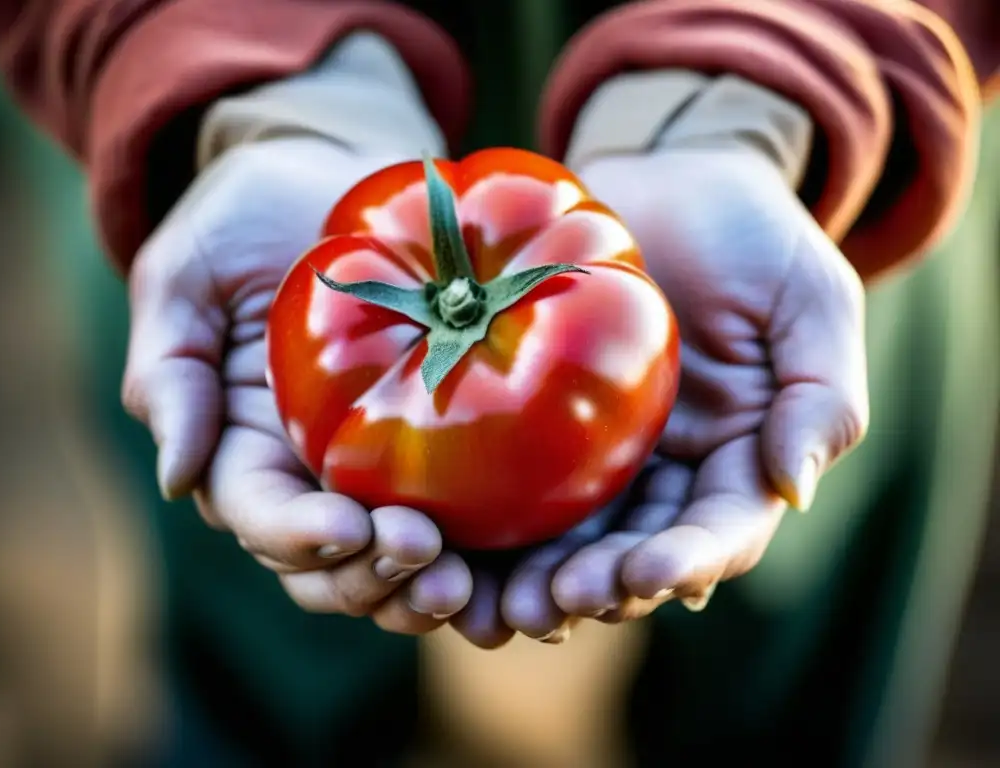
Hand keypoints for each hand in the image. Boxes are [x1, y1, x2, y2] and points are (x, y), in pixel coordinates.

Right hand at [121, 137, 472, 631]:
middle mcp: (310, 473)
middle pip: (330, 564)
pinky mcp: (439, 440)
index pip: (260, 516)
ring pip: (393, 556)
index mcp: (244, 447)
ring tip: (465, 582)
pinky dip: (480, 547)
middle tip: (424, 559)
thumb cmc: (245, 219)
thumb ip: (171, 370)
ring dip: (423, 583)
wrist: (329, 175)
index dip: (298, 537)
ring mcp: (377, 463)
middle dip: (370, 577)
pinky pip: (460, 509)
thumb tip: (175, 476)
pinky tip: (516, 553)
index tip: (345, 528)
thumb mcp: (186, 277)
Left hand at [453, 146, 868, 645]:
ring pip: (568, 535)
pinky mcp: (534, 418)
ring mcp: (596, 451)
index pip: (718, 531)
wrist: (667, 175)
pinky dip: (490, 524)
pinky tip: (455, 549)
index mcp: (734, 457)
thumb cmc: (751, 233)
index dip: (686, 561)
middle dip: (598, 588)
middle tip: (550, 607)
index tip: (648, 575)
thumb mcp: (810, 299)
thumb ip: (822, 394)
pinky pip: (511, 478)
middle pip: (632, 551)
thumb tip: (795, 487)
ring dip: (536, 577)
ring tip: (499, 604)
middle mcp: (662, 471)